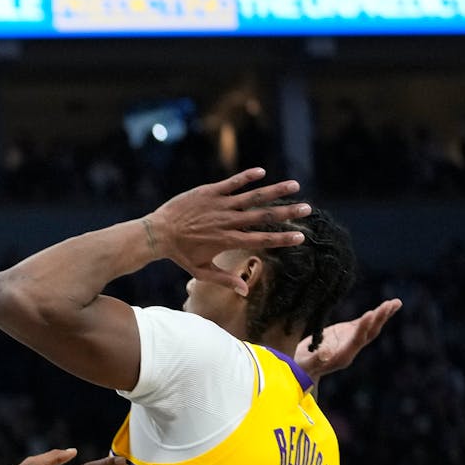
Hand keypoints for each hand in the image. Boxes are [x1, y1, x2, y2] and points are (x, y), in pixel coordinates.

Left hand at [144, 168, 310, 293]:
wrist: (157, 233)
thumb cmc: (179, 254)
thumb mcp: (200, 271)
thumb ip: (224, 279)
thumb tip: (245, 291)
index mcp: (228, 241)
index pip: (261, 240)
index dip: (282, 238)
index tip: (301, 236)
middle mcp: (227, 222)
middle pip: (263, 217)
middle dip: (287, 213)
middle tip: (308, 208)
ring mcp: (219, 205)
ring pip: (252, 197)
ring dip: (275, 191)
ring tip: (295, 185)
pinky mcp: (209, 192)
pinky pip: (231, 183)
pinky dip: (246, 177)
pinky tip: (262, 172)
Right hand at [296, 298, 401, 378]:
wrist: (305, 370)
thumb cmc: (302, 368)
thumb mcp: (306, 364)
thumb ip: (316, 359)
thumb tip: (326, 352)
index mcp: (343, 356)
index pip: (357, 340)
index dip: (363, 327)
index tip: (369, 313)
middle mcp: (351, 348)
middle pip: (370, 333)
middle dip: (379, 319)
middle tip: (389, 305)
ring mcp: (352, 340)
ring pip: (371, 328)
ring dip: (383, 315)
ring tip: (396, 302)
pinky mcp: (348, 333)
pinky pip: (365, 323)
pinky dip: (376, 314)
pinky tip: (387, 305)